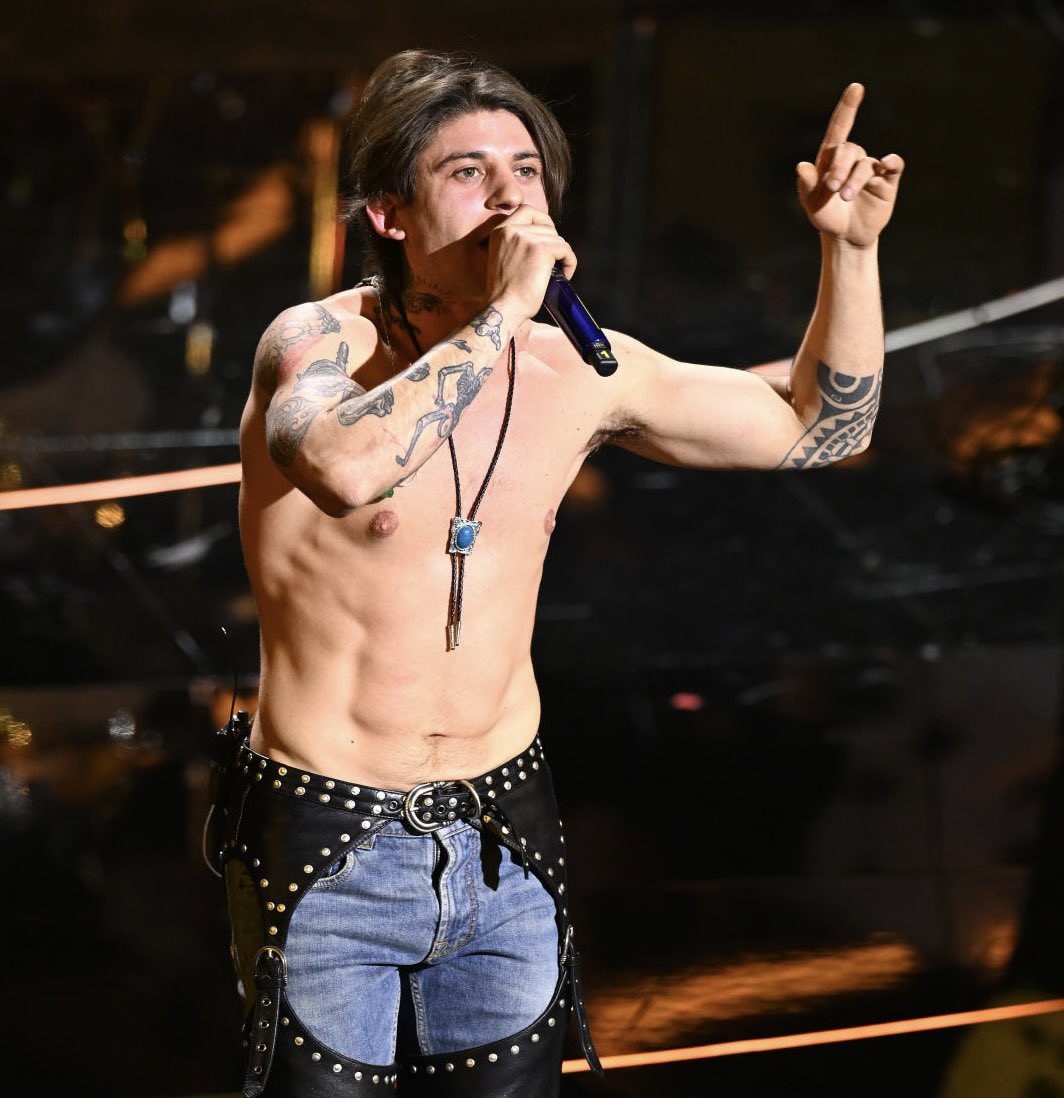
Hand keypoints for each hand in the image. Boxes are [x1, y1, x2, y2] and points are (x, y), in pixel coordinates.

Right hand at [486, 204, 576, 320]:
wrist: (503, 308)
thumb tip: (543, 238)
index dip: (542, 220)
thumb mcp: (504, 259)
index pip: (526, 209)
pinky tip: (565, 275)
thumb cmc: (504, 294)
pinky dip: (570, 262)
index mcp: (500, 231)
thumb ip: (517, 244)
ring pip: (557, 238)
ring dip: (562, 255)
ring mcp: (527, 237)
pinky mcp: (541, 249)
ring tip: (558, 273)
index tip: (547, 237)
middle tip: (555, 259)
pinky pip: (565, 249)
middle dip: (554, 241)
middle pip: (545, 224)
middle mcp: (512, 229)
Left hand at [796, 83, 903, 247]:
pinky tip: (887, 164)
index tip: (856, 87)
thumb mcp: (811, 203)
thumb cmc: (826, 216)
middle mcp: (853, 159)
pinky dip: (892, 162)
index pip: (839, 128)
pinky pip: (894, 166)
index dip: (847, 108)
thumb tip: (801, 166)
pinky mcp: (887, 182)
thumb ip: (807, 184)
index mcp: (831, 159)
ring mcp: (871, 169)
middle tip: (832, 188)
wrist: (845, 237)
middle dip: (840, 167)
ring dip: (855, 179)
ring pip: (866, 164)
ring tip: (845, 196)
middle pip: (849, 150)